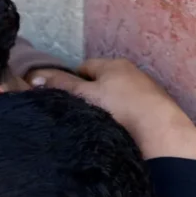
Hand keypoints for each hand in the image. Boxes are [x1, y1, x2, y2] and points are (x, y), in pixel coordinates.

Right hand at [28, 60, 195, 160]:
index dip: (72, 83)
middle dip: (90, 95)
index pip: (84, 68)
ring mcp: (144, 89)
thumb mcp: (86, 96)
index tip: (67, 102)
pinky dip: (122, 116)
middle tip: (82, 115)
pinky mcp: (154, 108)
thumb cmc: (121, 109)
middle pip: (101, 82)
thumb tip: (34, 77)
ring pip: (115, 96)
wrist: (161, 132)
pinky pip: (129, 108)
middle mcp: (130, 72)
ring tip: (100, 125)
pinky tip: (119, 131)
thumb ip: (62, 86)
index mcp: (113, 64)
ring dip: (107, 107)